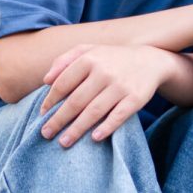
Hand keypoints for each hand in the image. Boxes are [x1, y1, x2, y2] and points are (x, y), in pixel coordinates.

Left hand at [37, 44, 172, 146]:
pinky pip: (119, 115)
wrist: (151, 61)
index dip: (50, 100)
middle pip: (75, 101)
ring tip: (64, 142)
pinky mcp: (136, 98)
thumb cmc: (112, 59)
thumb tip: (45, 81)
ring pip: (94, 111)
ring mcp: (121, 85)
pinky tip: (94, 138)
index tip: (42, 114)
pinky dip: (106, 127)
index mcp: (89, 59)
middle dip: (58, 120)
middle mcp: (104, 71)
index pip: (63, 83)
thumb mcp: (89, 50)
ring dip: (77, 129)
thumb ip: (64, 60)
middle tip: (46, 134)